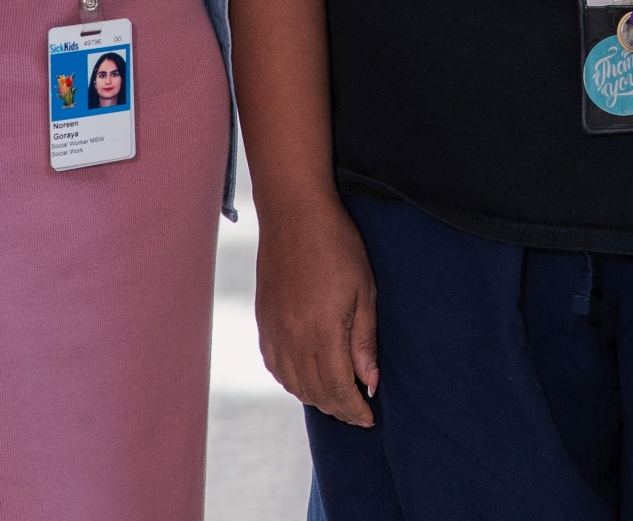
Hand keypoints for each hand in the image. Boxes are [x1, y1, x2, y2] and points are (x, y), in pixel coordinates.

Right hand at [257, 191, 381, 423]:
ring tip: (336, 399)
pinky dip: (292, 381)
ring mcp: (273, 331)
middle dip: (337, 408)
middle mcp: (292, 339)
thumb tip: (369, 383)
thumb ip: (364, 341)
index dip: (354, 409)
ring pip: (292, 384)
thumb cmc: (337, 246)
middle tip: (357, 413)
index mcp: (321, 333)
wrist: (293, 214)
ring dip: (315, 398)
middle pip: (314, 392)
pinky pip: (275, 366)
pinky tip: (306, 380)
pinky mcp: (262, 322)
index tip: (369, 418)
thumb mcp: (364, 291)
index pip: (337, 389)